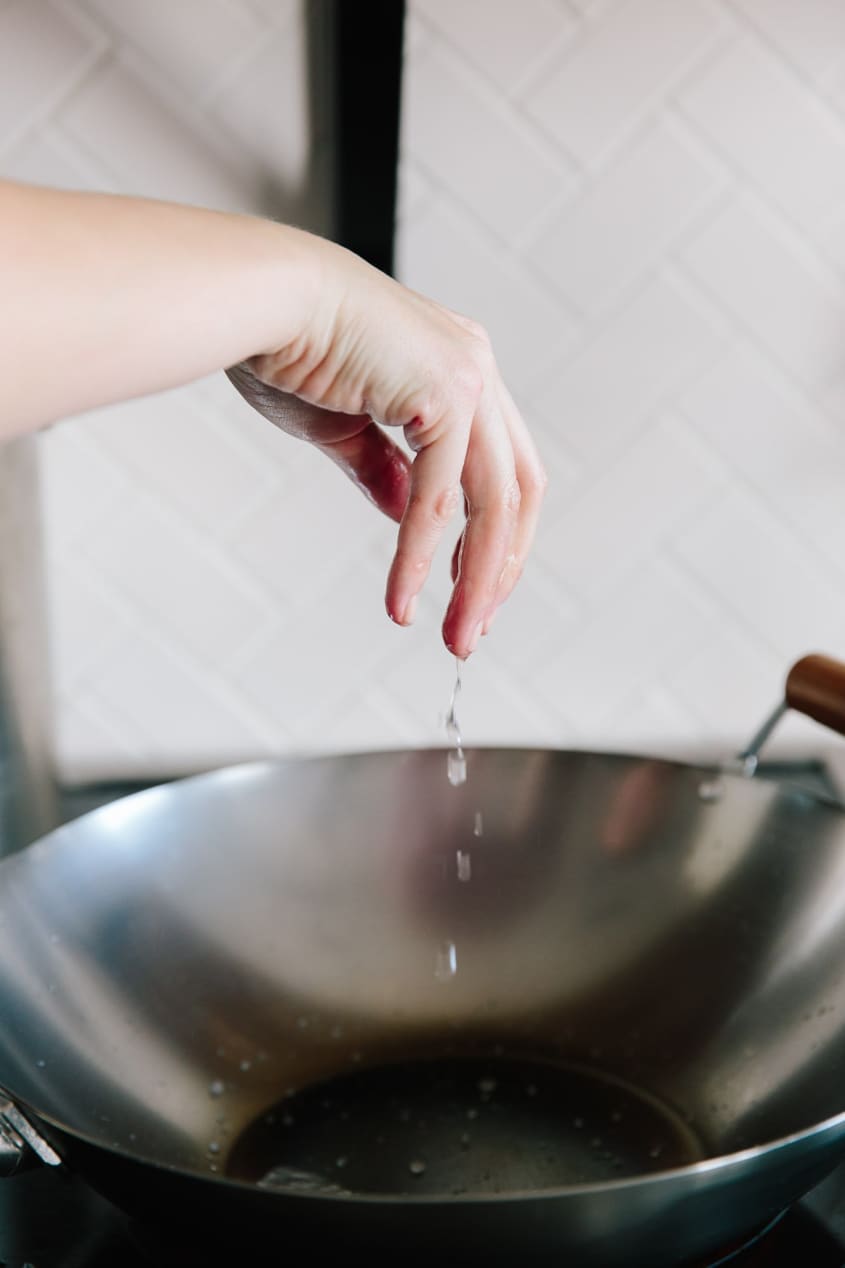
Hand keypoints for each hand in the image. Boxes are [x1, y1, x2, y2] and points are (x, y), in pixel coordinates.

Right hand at [226, 241, 545, 658]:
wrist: (255, 300)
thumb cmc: (287, 346)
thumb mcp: (344, 426)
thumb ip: (385, 469)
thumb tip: (407, 518)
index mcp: (461, 369)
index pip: (502, 470)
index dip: (492, 538)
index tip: (467, 589)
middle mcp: (477, 369)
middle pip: (517, 493)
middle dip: (497, 570)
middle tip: (472, 630)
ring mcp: (469, 376)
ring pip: (493, 505)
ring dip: (475, 581)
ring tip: (454, 635)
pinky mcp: (444, 391)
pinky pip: (438, 500)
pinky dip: (419, 558)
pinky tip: (402, 600)